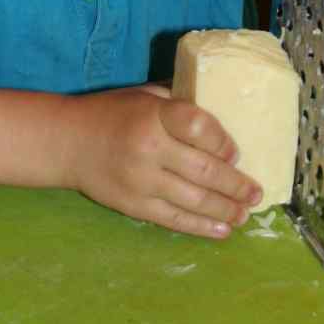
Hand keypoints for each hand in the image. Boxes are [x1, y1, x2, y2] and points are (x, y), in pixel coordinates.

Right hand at [63, 87, 262, 238]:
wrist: (67, 142)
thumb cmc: (113, 113)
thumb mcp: (146, 94)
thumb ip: (181, 102)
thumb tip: (226, 106)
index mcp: (154, 114)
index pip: (199, 127)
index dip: (223, 142)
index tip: (236, 153)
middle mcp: (149, 148)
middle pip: (204, 170)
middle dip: (236, 185)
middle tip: (256, 193)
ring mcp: (141, 180)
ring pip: (194, 199)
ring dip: (226, 209)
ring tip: (245, 213)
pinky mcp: (133, 205)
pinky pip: (174, 219)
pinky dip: (201, 226)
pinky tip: (222, 229)